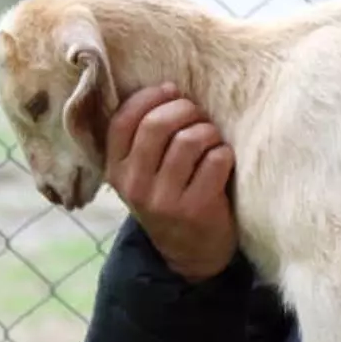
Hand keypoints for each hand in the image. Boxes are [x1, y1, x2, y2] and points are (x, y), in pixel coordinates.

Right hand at [106, 83, 237, 282]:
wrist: (190, 253)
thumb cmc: (171, 197)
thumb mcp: (143, 174)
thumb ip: (145, 139)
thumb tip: (170, 88)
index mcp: (116, 170)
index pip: (123, 121)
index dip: (149, 97)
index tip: (172, 92)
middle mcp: (134, 185)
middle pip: (157, 125)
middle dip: (185, 110)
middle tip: (198, 115)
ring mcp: (164, 200)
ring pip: (189, 140)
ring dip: (208, 131)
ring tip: (212, 140)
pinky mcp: (196, 209)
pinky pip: (215, 160)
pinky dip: (224, 152)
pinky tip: (223, 160)